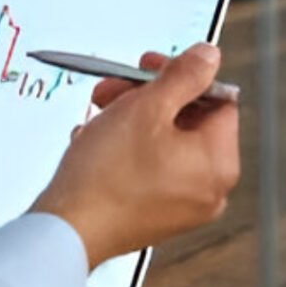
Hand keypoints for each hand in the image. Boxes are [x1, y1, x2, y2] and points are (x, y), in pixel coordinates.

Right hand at [32, 43, 239, 268]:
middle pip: (186, 123)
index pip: (215, 99)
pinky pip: (147, 171)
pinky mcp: (153, 216)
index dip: (179, 76)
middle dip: (144, 100)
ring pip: (162, 145)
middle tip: (111, 92)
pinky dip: (123, 152)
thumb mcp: (145, 108)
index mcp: (218, 162)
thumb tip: (209, 57)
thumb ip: (183, 76)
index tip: (147, 67)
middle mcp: (209, 189)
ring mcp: (182, 207)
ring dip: (128, 123)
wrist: (67, 229)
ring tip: (95, 121)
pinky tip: (94, 147)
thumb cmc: (105, 175)